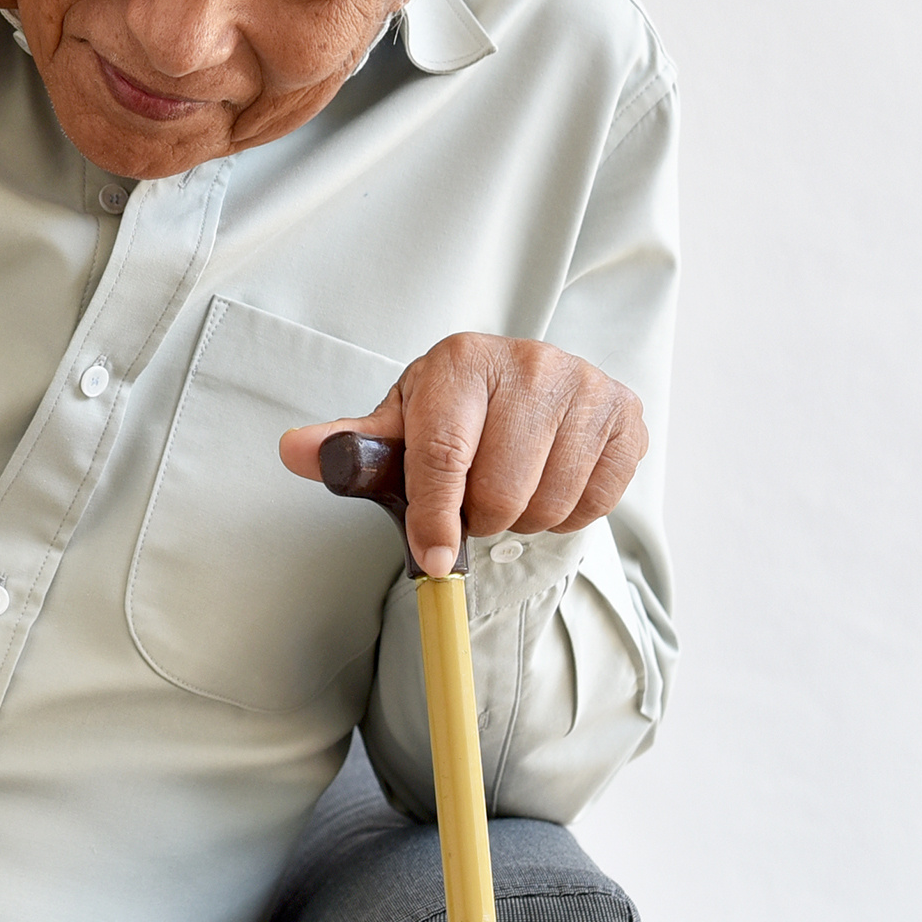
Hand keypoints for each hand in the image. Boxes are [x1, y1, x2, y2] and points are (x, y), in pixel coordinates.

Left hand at [277, 335, 645, 578]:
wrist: (519, 381)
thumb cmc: (454, 408)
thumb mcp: (400, 422)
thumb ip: (350, 446)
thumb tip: (294, 451)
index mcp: (460, 362)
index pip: (443, 454)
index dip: (434, 517)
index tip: (434, 559)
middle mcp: (530, 364)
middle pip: (500, 490)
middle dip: (479, 515)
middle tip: (474, 497)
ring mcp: (585, 387)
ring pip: (550, 504)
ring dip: (525, 518)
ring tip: (510, 486)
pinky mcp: (627, 415)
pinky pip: (597, 503)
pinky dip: (569, 513)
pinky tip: (550, 481)